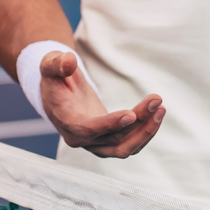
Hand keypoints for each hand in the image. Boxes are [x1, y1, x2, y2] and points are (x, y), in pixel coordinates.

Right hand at [37, 49, 163, 158]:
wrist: (59, 94)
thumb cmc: (55, 78)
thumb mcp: (49, 66)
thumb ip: (56, 63)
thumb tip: (69, 62)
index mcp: (66, 122)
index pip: (87, 129)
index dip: (109, 124)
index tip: (131, 114)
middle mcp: (81, 139)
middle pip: (114, 139)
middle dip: (139, 122)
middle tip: (157, 101)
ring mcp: (96, 144)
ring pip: (125, 147)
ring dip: (146, 131)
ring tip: (160, 108)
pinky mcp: (109, 142)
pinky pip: (130, 143)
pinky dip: (145, 131)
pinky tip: (156, 113)